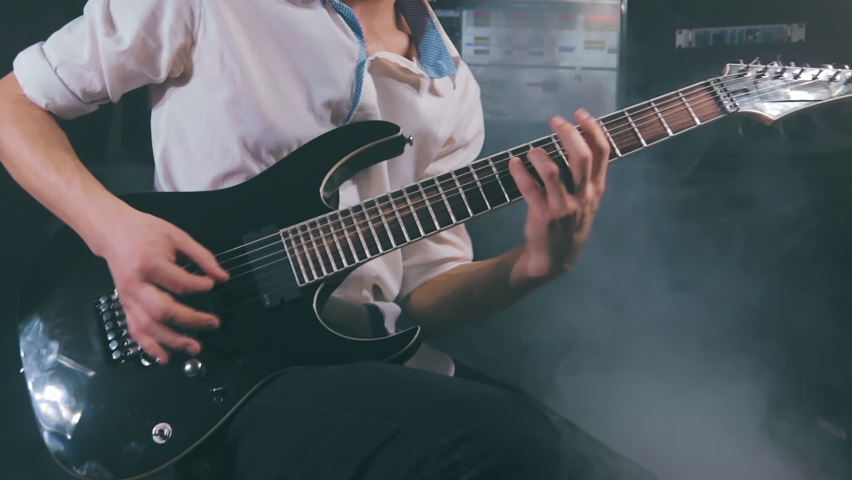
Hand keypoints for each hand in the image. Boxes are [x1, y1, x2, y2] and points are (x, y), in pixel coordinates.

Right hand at [96, 207, 229, 363]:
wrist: (112, 231)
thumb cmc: (145, 231)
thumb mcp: (177, 236)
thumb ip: (202, 256)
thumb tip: (222, 277)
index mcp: (149, 264)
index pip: (180, 284)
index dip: (201, 287)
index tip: (211, 285)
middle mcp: (136, 285)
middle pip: (164, 310)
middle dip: (191, 321)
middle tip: (213, 323)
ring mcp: (127, 298)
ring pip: (148, 326)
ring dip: (172, 341)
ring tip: (194, 348)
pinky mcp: (124, 305)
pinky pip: (135, 330)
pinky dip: (149, 347)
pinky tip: (164, 357)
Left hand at [509, 108, 610, 280]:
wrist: (557, 256)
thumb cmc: (571, 220)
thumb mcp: (587, 199)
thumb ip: (586, 174)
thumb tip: (577, 137)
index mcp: (596, 188)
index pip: (602, 152)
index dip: (593, 128)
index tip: (580, 113)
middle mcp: (583, 196)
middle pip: (581, 157)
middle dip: (568, 133)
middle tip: (555, 121)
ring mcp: (563, 207)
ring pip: (552, 171)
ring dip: (539, 154)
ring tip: (532, 150)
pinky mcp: (543, 215)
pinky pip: (529, 188)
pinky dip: (520, 172)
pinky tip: (514, 162)